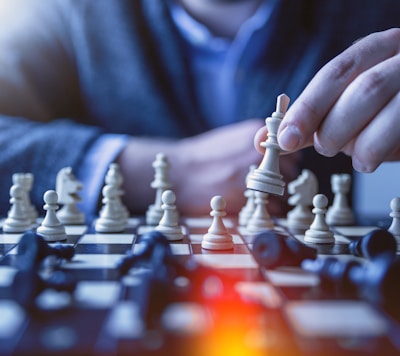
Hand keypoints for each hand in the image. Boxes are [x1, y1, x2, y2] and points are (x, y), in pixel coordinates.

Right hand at [117, 119, 298, 215]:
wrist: (179, 173)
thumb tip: (277, 153)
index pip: (292, 150)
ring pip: (283, 192)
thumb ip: (256, 143)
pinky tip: (252, 206)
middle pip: (290, 172)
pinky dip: (268, 211)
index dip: (286, 163)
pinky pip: (273, 208)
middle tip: (265, 186)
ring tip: (257, 197)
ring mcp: (254, 175)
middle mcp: (258, 153)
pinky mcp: (246, 198)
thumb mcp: (231, 138)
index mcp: (256, 134)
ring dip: (276, 197)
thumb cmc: (203, 157)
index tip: (277, 169)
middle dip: (281, 181)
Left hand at [269, 28, 399, 172]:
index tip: (287, 139)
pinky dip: (382, 152)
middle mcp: (399, 60)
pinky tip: (372, 157)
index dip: (308, 108)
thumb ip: (305, 124)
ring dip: (361, 144)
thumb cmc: (375, 111)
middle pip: (364, 89)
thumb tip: (262, 140)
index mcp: (372, 51)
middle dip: (334, 129)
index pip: (335, 74)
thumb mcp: (338, 110)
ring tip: (355, 156)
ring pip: (390, 111)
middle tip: (325, 147)